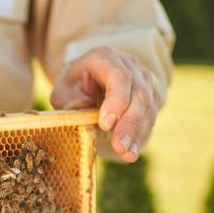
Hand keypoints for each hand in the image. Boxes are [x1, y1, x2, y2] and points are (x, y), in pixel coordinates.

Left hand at [50, 47, 164, 161]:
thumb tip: (85, 111)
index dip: (116, 101)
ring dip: (137, 133)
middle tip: (119, 147)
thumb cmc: (74, 87)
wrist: (89, 81)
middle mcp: (129, 65)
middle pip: (138, 94)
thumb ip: (69, 101)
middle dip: (129, 123)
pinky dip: (141, 136)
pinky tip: (132, 152)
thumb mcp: (63, 91)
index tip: (106, 125)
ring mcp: (144, 79)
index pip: (119, 77)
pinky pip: (151, 116)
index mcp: (104, 58)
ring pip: (148, 107)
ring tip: (127, 154)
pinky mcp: (151, 96)